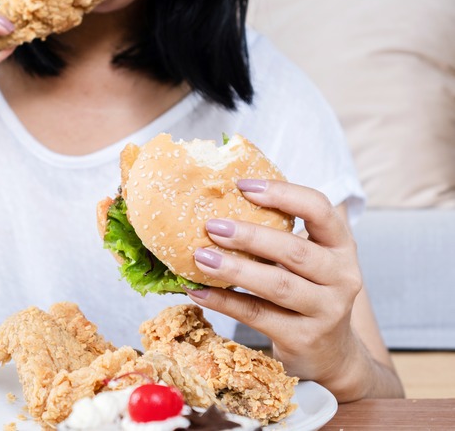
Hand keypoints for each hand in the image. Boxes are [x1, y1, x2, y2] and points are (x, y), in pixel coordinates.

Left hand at [185, 179, 367, 397]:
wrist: (331, 355)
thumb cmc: (308, 295)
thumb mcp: (308, 263)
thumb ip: (279, 237)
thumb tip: (219, 208)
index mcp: (341, 247)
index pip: (320, 209)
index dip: (283, 194)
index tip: (243, 186)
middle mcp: (342, 277)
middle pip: (295, 250)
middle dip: (250, 236)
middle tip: (212, 226)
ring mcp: (326, 311)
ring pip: (278, 285)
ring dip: (235, 269)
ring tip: (201, 257)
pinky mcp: (304, 338)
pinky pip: (258, 316)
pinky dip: (225, 302)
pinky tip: (198, 292)